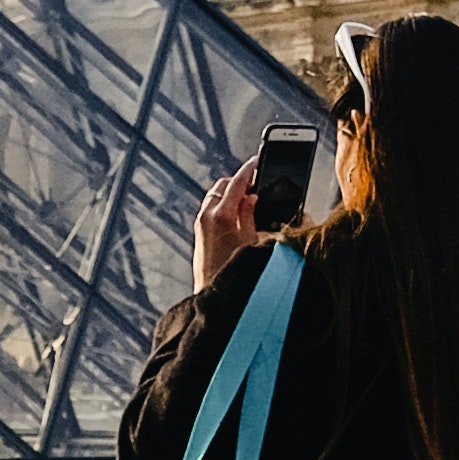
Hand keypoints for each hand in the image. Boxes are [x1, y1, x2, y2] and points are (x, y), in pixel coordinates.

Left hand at [192, 159, 262, 288]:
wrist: (215, 297)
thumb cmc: (234, 273)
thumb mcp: (252, 241)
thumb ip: (250, 215)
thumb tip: (251, 198)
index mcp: (221, 215)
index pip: (237, 182)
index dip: (250, 170)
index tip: (258, 161)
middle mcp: (207, 216)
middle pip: (223, 185)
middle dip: (239, 181)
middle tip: (257, 181)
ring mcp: (201, 225)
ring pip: (215, 196)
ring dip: (230, 193)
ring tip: (250, 198)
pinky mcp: (200, 234)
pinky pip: (211, 209)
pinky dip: (224, 205)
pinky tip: (238, 213)